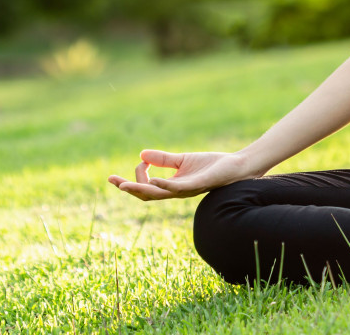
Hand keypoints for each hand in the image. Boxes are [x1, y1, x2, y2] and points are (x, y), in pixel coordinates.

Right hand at [108, 149, 257, 200]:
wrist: (237, 167)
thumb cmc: (213, 165)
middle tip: (111, 180)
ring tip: (124, 185)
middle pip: (147, 194)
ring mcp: (187, 190)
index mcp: (173, 186)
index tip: (141, 161)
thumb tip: (141, 155)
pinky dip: (164, 185)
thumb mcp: (183, 160)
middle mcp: (177, 191)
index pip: (147, 186)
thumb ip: (164, 159)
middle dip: (128, 188)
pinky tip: (153, 180)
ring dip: (140, 189)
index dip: (139, 174)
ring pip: (158, 194)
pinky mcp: (198, 185)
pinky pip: (178, 188)